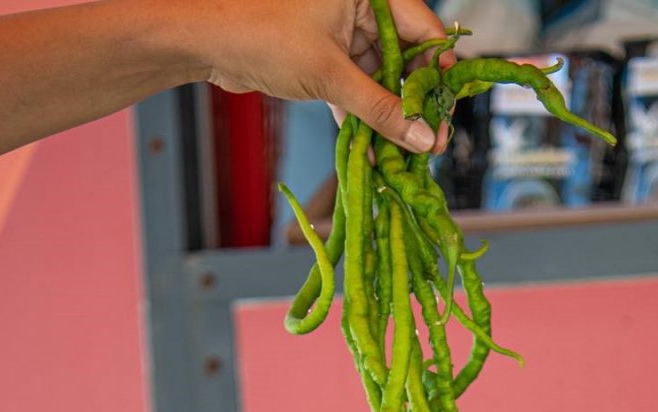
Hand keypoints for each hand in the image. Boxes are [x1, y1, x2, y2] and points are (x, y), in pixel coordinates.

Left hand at [143, 0, 447, 152]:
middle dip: (415, 101)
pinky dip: (364, 116)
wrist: (211, 45)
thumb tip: (422, 137)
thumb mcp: (331, 76)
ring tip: (404, 151)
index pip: (423, 29)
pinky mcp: (326, 57)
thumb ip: (380, 109)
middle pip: (405, 57)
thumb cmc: (265, 37)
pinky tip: (374, 147)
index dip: (438, 71)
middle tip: (431, 140)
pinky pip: (357, 88)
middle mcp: (359, 7)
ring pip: (381, 78)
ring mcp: (342, 32)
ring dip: (390, 115)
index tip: (446, 108)